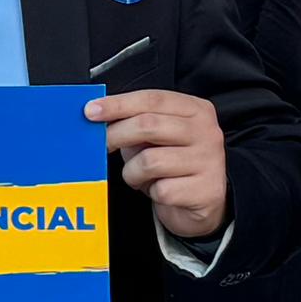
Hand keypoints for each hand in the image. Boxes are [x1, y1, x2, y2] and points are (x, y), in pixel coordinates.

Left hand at [91, 87, 228, 242]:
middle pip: (149, 125)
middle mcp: (207, 132)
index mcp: (195, 110)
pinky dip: (151, 192)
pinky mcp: (206, 191)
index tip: (91, 110)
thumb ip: (136, 123)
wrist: (203, 202)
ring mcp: (209, 161)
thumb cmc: (174, 164)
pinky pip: (161, 190)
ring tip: (138, 176)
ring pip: (150, 161)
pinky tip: (158, 190)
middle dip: (116, 134)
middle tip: (102, 144)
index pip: (152, 99)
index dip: (118, 104)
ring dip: (132, 172)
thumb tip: (99, 117)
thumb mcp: (157, 137)